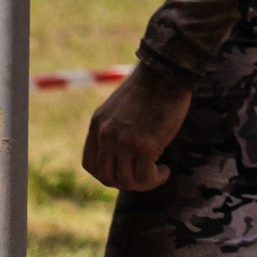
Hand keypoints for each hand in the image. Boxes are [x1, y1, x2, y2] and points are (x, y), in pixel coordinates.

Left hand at [81, 62, 190, 192]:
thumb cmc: (147, 90)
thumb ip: (113, 130)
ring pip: (127, 181)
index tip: (126, 171)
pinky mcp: (145, 145)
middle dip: (127, 183)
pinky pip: (146, 177)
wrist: (164, 73)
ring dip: (145, 183)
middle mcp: (106, 134)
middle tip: (144, 175)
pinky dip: (157, 178)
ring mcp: (124, 140)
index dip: (108, 175)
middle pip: (107, 178)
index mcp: (97, 124)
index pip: (90, 165)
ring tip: (158, 170)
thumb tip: (119, 159)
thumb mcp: (118, 109)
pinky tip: (166, 168)